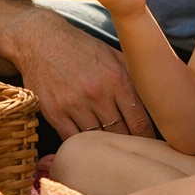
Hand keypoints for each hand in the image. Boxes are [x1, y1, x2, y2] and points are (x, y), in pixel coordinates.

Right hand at [12, 10, 153, 138]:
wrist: (40, 40)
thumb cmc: (81, 48)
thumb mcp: (113, 54)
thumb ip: (133, 77)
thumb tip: (155, 101)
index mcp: (116, 78)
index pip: (140, 121)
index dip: (148, 138)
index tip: (150, 146)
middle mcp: (97, 93)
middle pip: (121, 134)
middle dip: (129, 145)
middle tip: (135, 154)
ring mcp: (74, 104)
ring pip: (98, 140)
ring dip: (106, 147)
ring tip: (112, 152)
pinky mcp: (54, 113)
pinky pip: (73, 140)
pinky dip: (82, 146)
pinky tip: (88, 146)